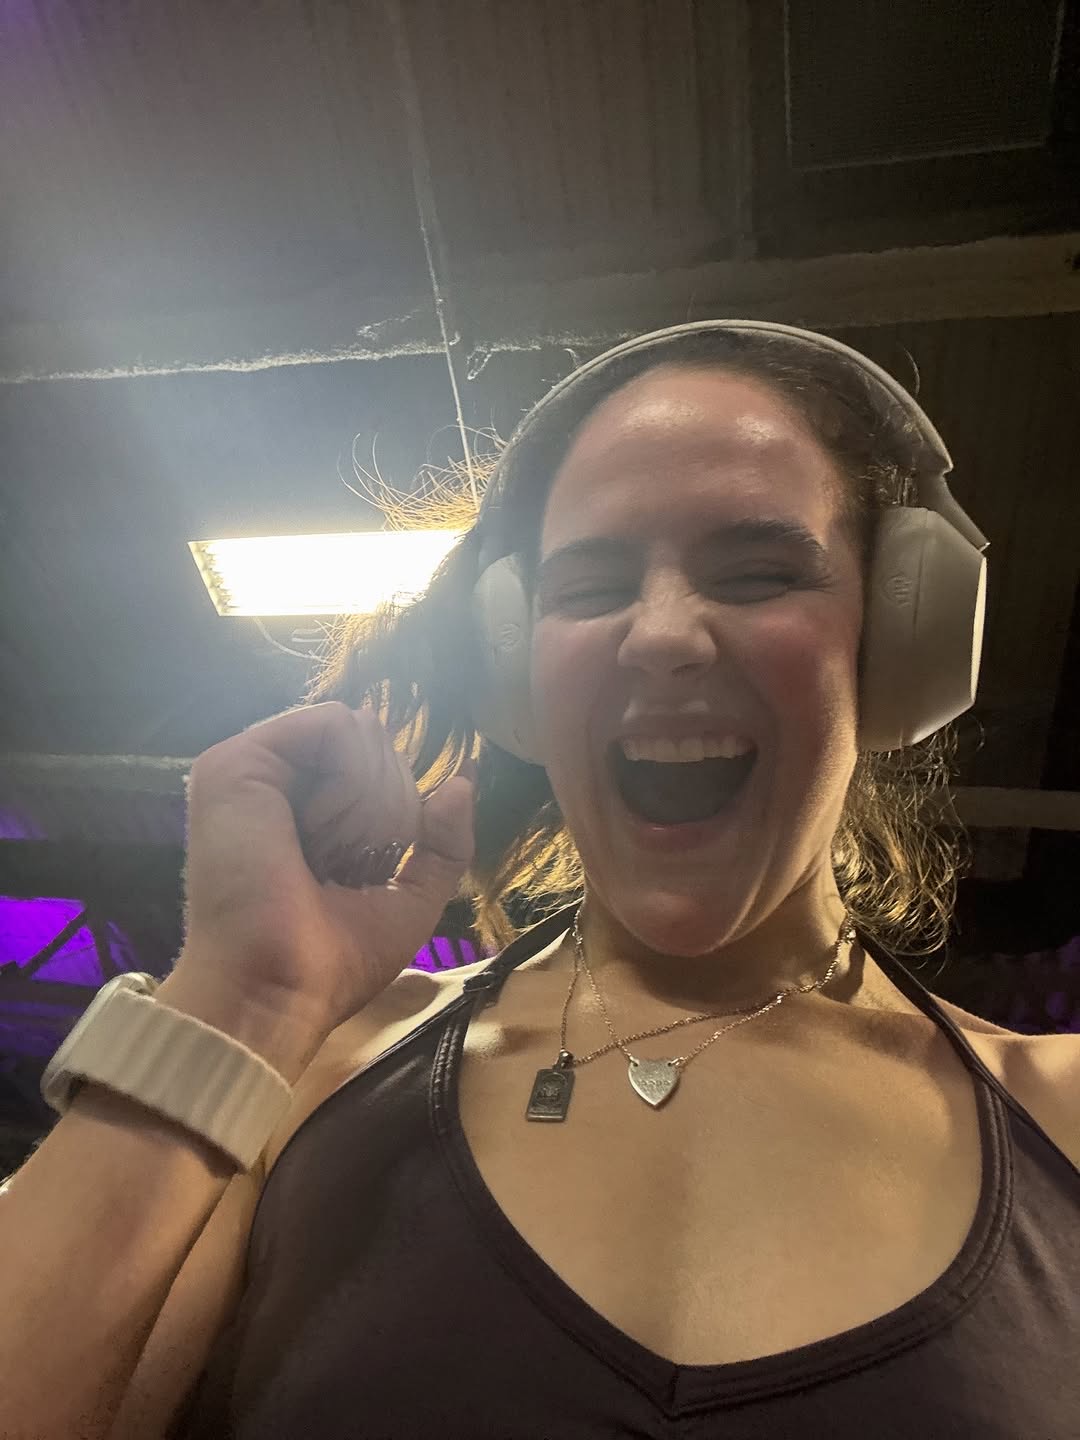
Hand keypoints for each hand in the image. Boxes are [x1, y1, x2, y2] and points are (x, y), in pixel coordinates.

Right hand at [176, 702, 474, 1038]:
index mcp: (305, 812)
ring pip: (359, 730)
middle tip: (340, 866)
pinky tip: (321, 830)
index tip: (366, 869)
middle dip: (385, 808)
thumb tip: (460, 784)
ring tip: (324, 854)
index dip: (398, 809)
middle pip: (374, 743)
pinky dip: (351, 779)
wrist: (277, 989)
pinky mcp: (236, 760)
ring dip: (367, 801)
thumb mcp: (409, 900)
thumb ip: (441, 845)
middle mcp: (276, 783)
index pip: (376, 765)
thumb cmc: (334, 961)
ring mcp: (253, 768)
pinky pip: (334, 725)